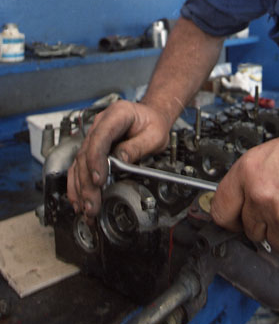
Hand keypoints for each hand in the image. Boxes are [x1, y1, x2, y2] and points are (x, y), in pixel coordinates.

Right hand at [67, 100, 169, 221]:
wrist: (151, 116)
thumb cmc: (153, 123)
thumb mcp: (154, 134)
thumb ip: (137, 147)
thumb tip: (120, 161)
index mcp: (117, 114)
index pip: (99, 137)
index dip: (96, 160)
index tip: (98, 180)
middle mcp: (100, 124)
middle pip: (86, 153)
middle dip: (87, 182)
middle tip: (92, 204)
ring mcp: (94, 135)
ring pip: (79, 163)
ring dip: (80, 188)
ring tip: (87, 209)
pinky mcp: (92, 148)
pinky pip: (80, 167)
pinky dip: (78, 185)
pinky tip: (80, 200)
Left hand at [210, 117, 278, 261]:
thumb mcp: (276, 153)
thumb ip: (254, 180)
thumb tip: (239, 204)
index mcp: (250, 172)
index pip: (221, 209)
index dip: (230, 219)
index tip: (235, 223)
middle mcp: (263, 196)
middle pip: (251, 231)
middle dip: (269, 224)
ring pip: (278, 245)